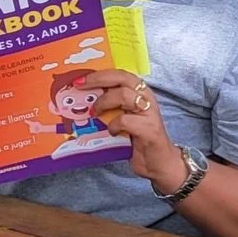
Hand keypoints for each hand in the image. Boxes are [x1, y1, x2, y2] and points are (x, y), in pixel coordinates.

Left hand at [86, 69, 183, 188]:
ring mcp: (149, 112)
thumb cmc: (137, 139)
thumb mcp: (122, 118)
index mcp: (139, 93)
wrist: (158, 162)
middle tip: (80, 87)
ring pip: (125, 95)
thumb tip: (83, 100)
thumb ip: (110, 106)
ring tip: (96, 113)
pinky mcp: (149, 129)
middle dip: (98, 80)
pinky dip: (113, 125)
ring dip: (104, 103)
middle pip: (122, 78)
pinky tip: (112, 132)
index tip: (79, 80)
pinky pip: (126, 120)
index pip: (120, 74)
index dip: (99, 75)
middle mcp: (146, 98)